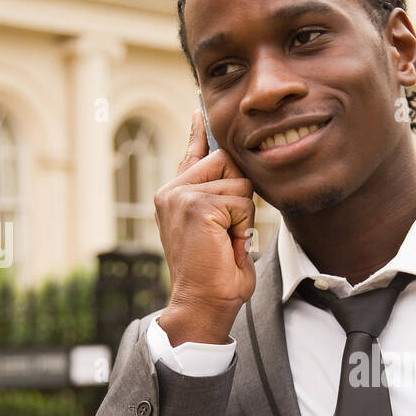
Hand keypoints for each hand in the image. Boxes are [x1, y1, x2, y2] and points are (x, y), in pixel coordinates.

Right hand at [154, 110, 255, 343]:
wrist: (203, 303)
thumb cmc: (216, 275)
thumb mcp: (218, 230)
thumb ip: (220, 199)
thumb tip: (235, 173)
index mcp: (174, 196)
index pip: (191, 156)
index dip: (198, 134)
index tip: (198, 111)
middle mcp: (172, 191)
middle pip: (226, 162)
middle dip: (239, 195)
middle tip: (227, 232)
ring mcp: (180, 196)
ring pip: (237, 183)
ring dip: (242, 216)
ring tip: (225, 241)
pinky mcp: (195, 204)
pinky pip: (240, 202)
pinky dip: (242, 227)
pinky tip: (225, 244)